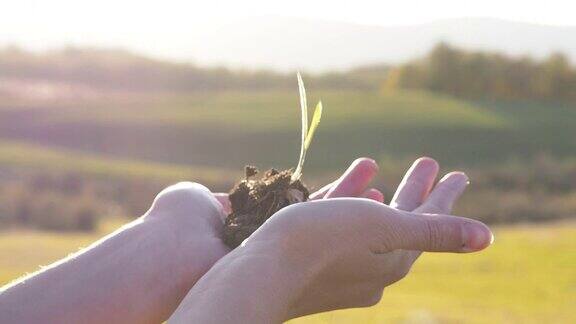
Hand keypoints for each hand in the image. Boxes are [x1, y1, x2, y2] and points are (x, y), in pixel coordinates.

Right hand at [167, 158, 492, 322]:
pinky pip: (341, 230)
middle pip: (402, 224)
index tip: (457, 173)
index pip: (429, 224)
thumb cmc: (318, 243)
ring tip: (384, 171)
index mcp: (392, 262)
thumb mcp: (383, 229)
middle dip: (416, 192)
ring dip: (380, 196)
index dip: (445, 196)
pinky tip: (349, 194)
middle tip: (430, 163)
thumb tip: (486, 238)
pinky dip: (350, 207)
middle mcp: (371, 271)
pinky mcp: (315, 266)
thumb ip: (434, 232)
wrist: (254, 275)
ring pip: (369, 225)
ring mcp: (342, 271)